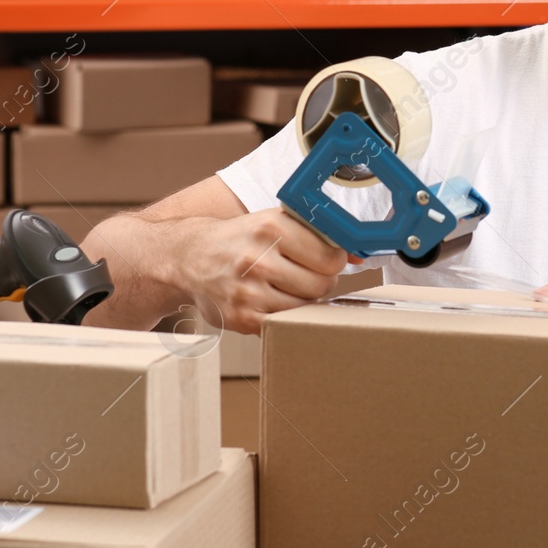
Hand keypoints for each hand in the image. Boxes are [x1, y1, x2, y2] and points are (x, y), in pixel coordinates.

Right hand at [169, 208, 347, 335]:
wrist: (188, 257)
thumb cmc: (239, 239)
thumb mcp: (273, 223)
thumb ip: (316, 236)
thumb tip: (358, 256)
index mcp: (271, 227)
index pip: (330, 256)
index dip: (333, 260)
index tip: (325, 259)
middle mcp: (258, 258)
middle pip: (321, 284)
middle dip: (321, 283)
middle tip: (307, 276)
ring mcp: (247, 290)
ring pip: (305, 307)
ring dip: (304, 301)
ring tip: (288, 288)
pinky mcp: (241, 317)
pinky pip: (284, 324)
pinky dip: (286, 317)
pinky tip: (273, 301)